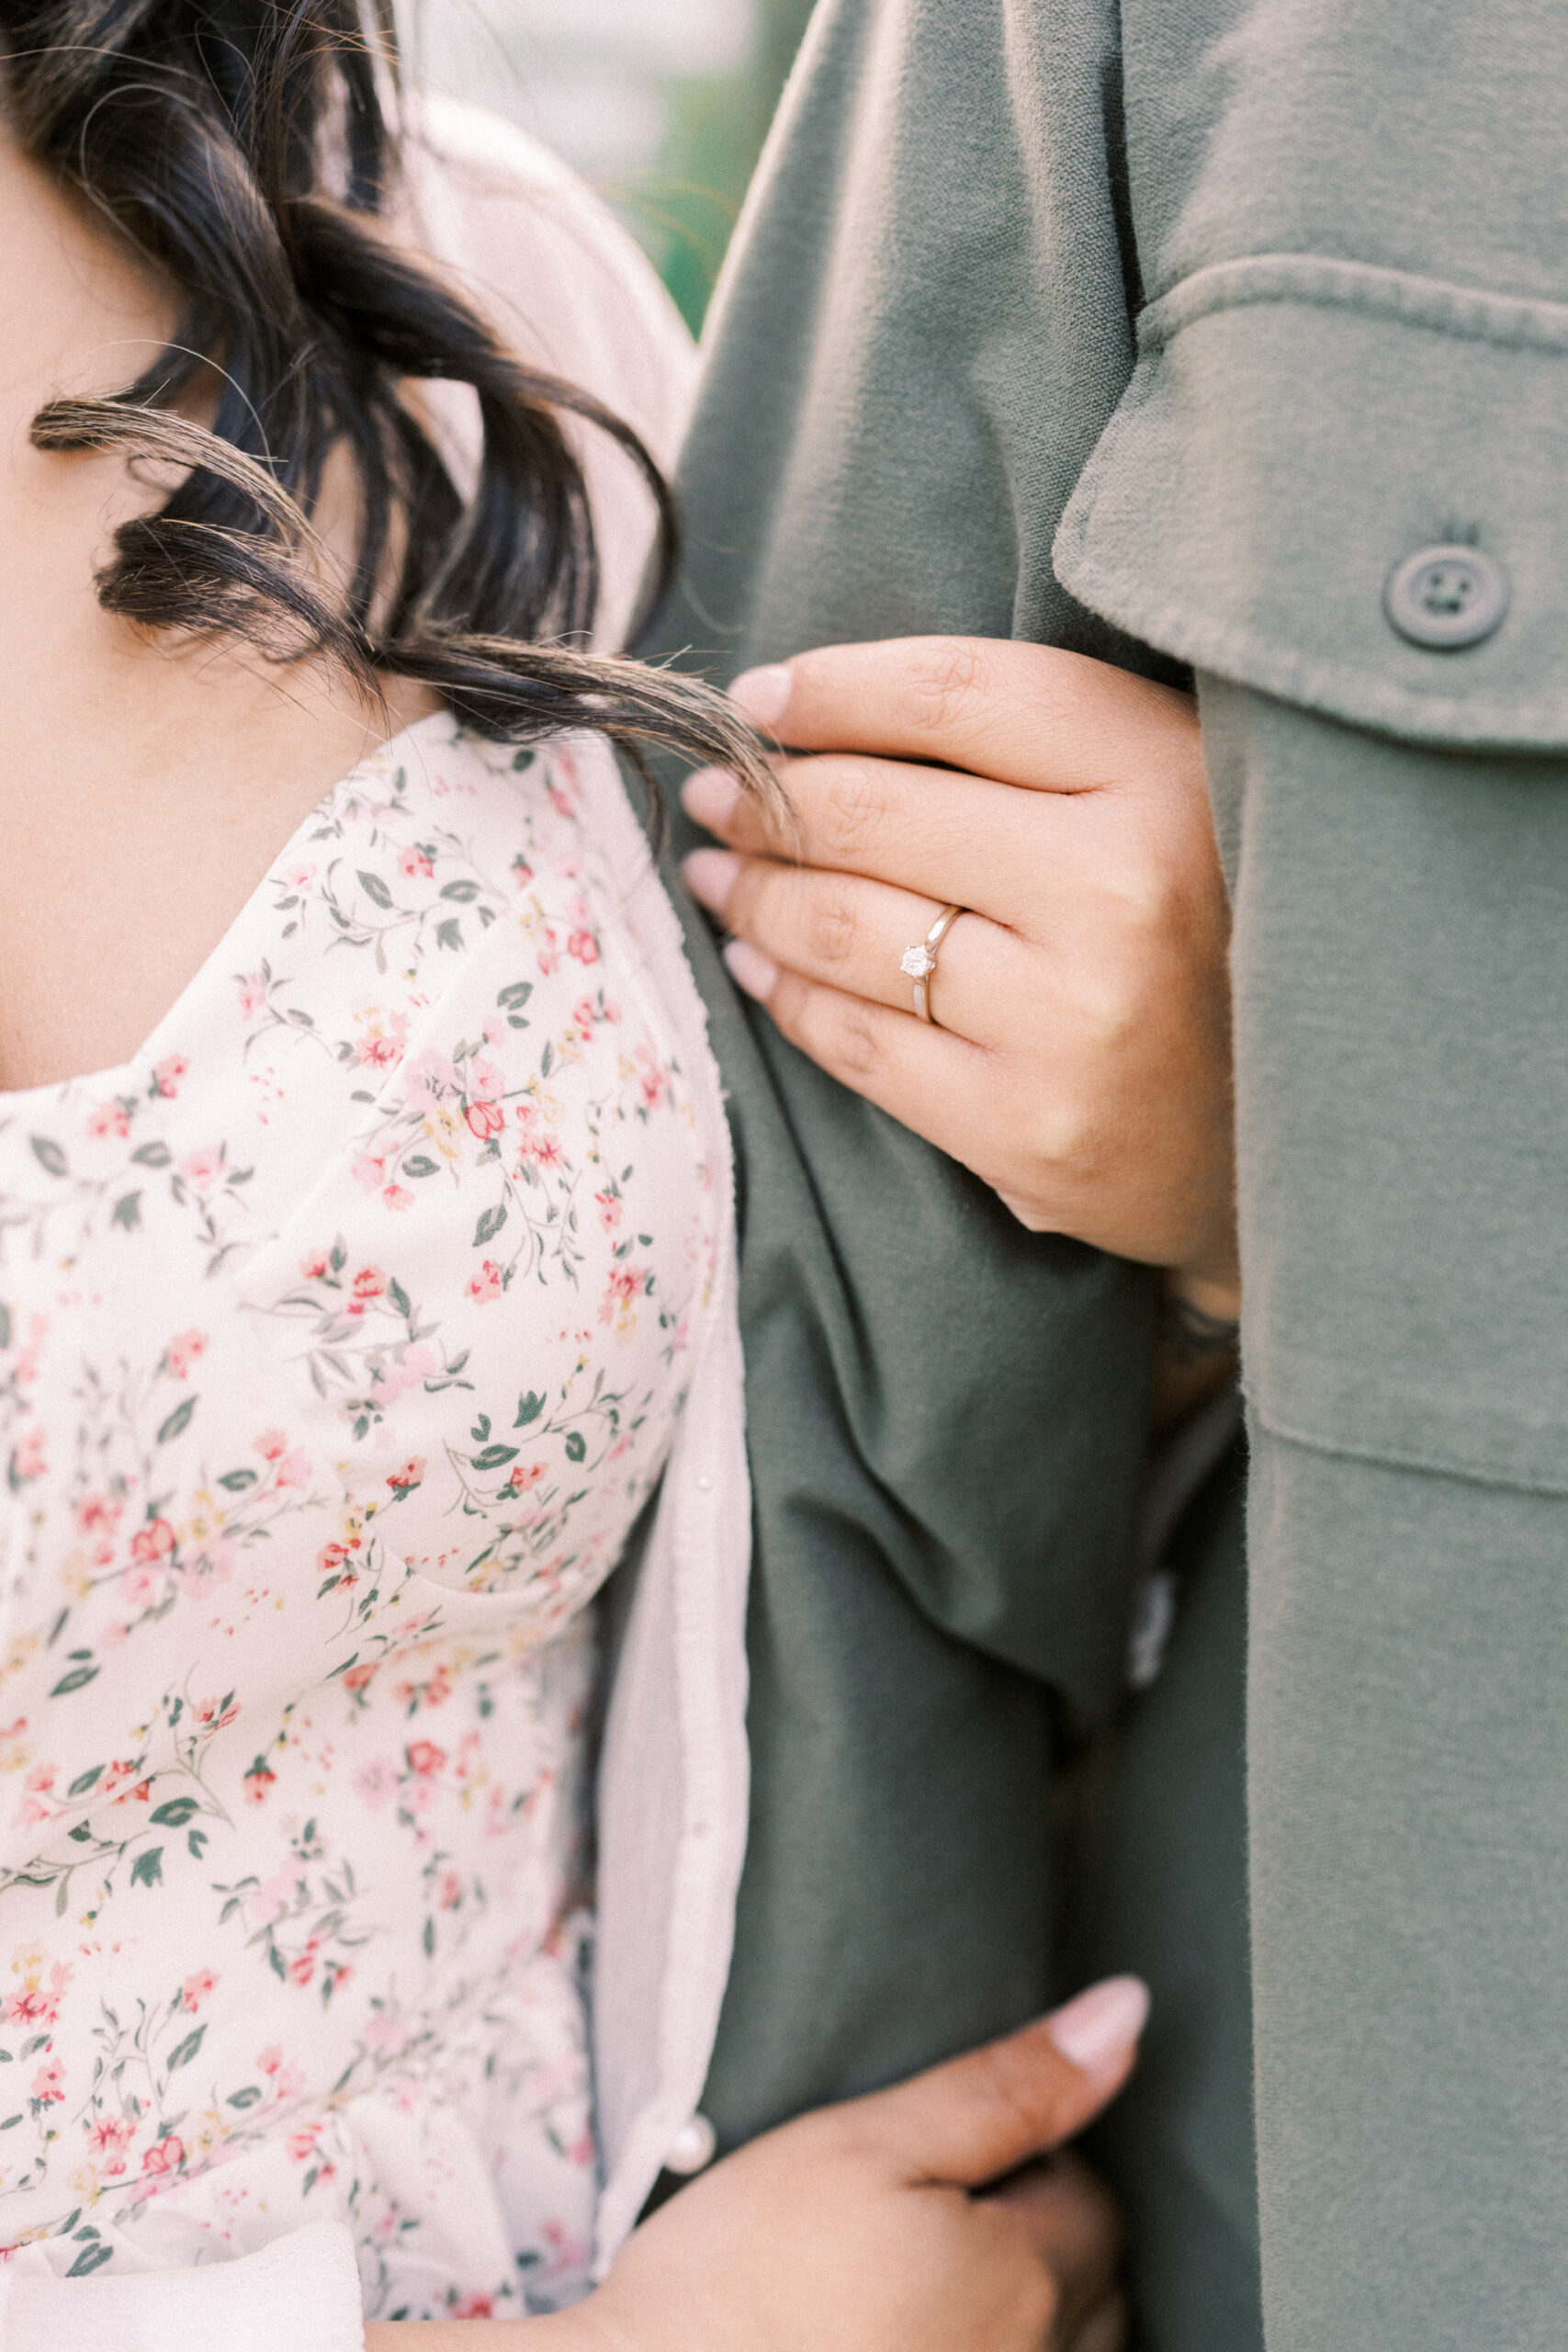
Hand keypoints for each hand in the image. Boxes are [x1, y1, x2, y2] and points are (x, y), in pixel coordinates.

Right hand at [364, 1975, 1146, 2351]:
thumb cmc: (737, 2280)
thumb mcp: (862, 2142)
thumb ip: (1005, 2086)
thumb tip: (1124, 2014)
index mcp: (1030, 2283)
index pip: (1093, 2195)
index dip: (1028, 2155)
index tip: (946, 2149)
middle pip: (1096, 2290)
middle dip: (1044, 2239)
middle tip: (933, 2210)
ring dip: (1022, 2313)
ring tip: (922, 2280)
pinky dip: (977, 2348)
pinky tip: (908, 2333)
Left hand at [680, 637, 1238, 1317]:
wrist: (1307, 1137)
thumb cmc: (1220, 935)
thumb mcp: (1177, 796)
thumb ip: (1043, 746)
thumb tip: (818, 707)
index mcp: (1166, 777)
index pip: (952, 694)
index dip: (832, 686)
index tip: (759, 696)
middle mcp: (1120, 892)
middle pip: (874, 813)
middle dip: (766, 796)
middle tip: (718, 789)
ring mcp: (1069, 1020)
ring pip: (846, 930)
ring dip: (755, 894)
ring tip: (721, 872)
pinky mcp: (1026, 1128)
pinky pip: (858, 1043)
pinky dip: (789, 996)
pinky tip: (759, 966)